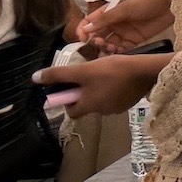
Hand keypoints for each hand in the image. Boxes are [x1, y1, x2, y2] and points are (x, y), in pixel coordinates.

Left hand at [35, 53, 159, 118]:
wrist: (147, 71)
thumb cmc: (113, 71)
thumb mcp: (83, 70)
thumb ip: (60, 75)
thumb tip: (35, 79)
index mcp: (89, 106)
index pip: (71, 111)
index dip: (68, 99)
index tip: (72, 86)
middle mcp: (102, 111)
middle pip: (86, 104)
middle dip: (85, 91)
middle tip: (89, 75)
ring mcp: (117, 107)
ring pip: (101, 99)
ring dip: (99, 89)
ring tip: (105, 73)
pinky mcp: (129, 101)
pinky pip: (115, 97)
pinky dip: (113, 89)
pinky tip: (119, 77)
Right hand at [79, 0, 172, 52]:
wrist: (171, 6)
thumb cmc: (147, 2)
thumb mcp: (125, 8)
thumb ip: (106, 18)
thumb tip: (86, 28)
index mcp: (108, 11)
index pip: (90, 21)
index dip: (83, 30)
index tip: (82, 38)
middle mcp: (113, 23)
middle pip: (97, 35)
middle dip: (95, 41)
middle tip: (99, 43)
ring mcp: (123, 33)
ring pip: (108, 43)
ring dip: (105, 47)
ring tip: (110, 48)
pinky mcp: (133, 41)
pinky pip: (121, 49)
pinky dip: (116, 52)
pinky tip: (117, 51)